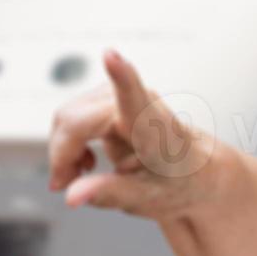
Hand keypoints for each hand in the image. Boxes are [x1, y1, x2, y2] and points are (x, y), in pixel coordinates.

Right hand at [47, 49, 217, 218]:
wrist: (195, 171)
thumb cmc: (179, 182)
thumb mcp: (148, 199)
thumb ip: (109, 195)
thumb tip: (71, 196)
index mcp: (156, 130)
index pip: (135, 98)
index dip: (121, 76)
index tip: (111, 55)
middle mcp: (140, 104)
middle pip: (74, 118)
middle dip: (61, 153)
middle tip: (65, 185)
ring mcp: (122, 97)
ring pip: (68, 116)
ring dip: (66, 149)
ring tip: (83, 175)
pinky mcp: (110, 98)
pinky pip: (72, 116)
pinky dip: (70, 142)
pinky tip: (86, 162)